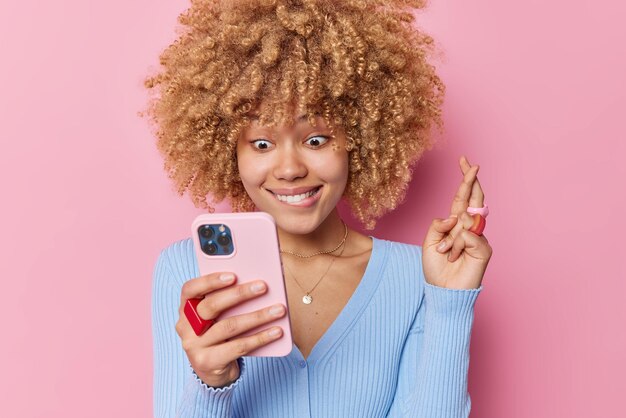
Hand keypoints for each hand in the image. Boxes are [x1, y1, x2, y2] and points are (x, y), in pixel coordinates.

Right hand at [175, 272, 286, 387]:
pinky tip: (276, 331)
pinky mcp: (207, 362)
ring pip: (228, 327)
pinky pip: (237, 347)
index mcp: (186, 307)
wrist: (212, 369)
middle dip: (240, 294)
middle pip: (211, 306)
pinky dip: (260, 338)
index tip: (233, 275)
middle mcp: (186, 326)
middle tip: (263, 287)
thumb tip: (257, 282)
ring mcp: (194, 346)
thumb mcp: (218, 314)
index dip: (210, 281)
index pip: (190, 289)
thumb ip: (229, 298)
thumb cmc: (219, 332)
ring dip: (257, 316)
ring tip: (279, 309)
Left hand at [421, 156, 492, 289]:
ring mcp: (478, 237)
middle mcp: (469, 228)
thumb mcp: (428, 242)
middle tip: (472, 164)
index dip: (464, 180)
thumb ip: (438, 224)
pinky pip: (468, 236)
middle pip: (474, 199)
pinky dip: (456, 245)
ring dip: (449, 238)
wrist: (442, 291)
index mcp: (456, 223)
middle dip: (471, 181)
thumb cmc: (436, 268)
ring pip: (465, 222)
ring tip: (444, 253)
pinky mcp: (484, 249)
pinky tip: (453, 256)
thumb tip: (456, 215)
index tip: (464, 160)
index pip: (462, 197)